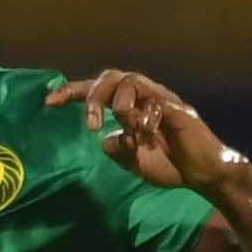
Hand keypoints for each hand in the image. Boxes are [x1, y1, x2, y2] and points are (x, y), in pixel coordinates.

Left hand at [46, 69, 244, 190]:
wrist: (202, 175)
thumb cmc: (170, 165)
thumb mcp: (134, 162)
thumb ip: (117, 150)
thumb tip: (106, 138)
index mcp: (130, 107)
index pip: (96, 89)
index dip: (71, 92)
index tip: (49, 102)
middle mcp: (144, 97)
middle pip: (111, 76)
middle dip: (94, 97)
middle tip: (92, 125)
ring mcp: (161, 100)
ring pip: (131, 81)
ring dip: (121, 105)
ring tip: (128, 129)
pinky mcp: (178, 110)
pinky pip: (156, 102)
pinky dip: (146, 118)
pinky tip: (149, 137)